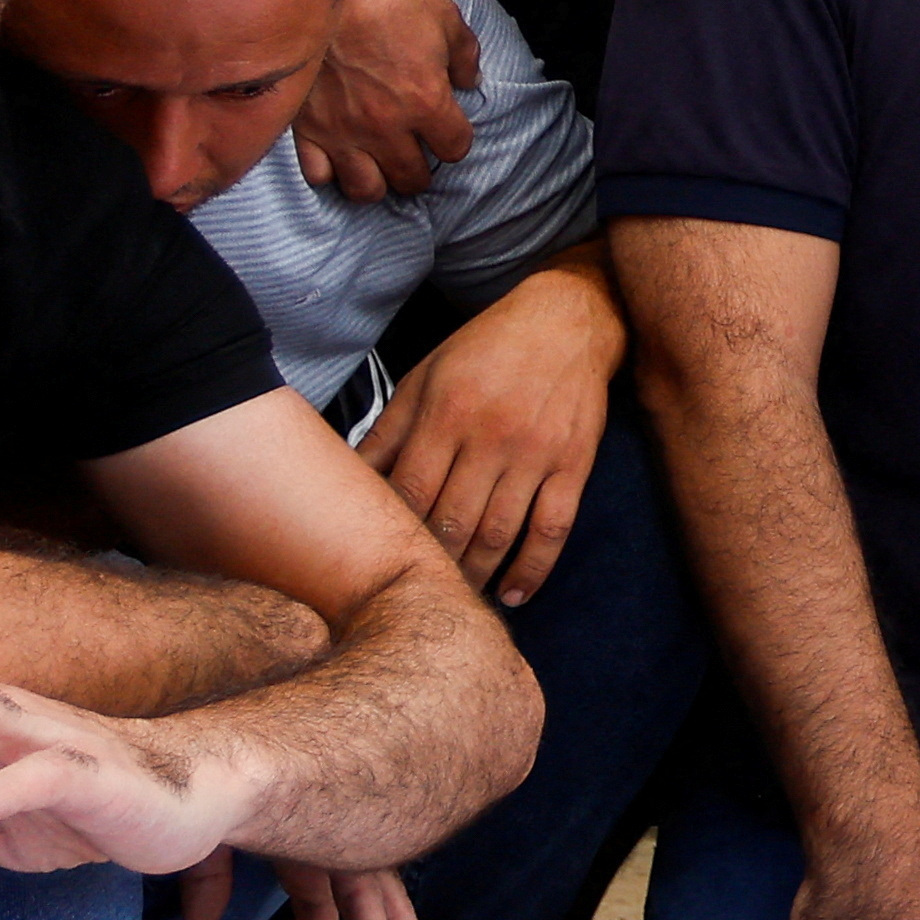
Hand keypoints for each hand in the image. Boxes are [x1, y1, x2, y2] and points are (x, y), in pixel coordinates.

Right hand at [295, 0, 480, 197]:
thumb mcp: (444, 15)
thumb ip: (465, 55)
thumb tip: (470, 80)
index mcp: (426, 101)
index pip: (455, 148)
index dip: (455, 139)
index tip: (447, 127)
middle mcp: (387, 127)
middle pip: (413, 179)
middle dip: (420, 168)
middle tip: (415, 151)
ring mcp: (343, 132)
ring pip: (366, 190)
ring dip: (379, 181)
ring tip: (379, 163)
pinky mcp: (306, 128)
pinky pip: (320, 175)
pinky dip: (331, 171)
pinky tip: (339, 154)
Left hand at [357, 258, 619, 604]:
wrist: (568, 319)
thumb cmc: (486, 347)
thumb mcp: (426, 376)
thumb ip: (389, 430)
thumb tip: (345, 477)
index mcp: (448, 412)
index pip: (412, 492)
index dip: (393, 533)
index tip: (379, 561)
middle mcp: (493, 436)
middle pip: (453, 521)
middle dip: (430, 564)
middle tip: (412, 592)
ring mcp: (537, 452)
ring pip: (500, 533)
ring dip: (475, 575)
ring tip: (455, 600)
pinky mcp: (574, 463)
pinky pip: (554, 528)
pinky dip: (534, 568)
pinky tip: (514, 594)